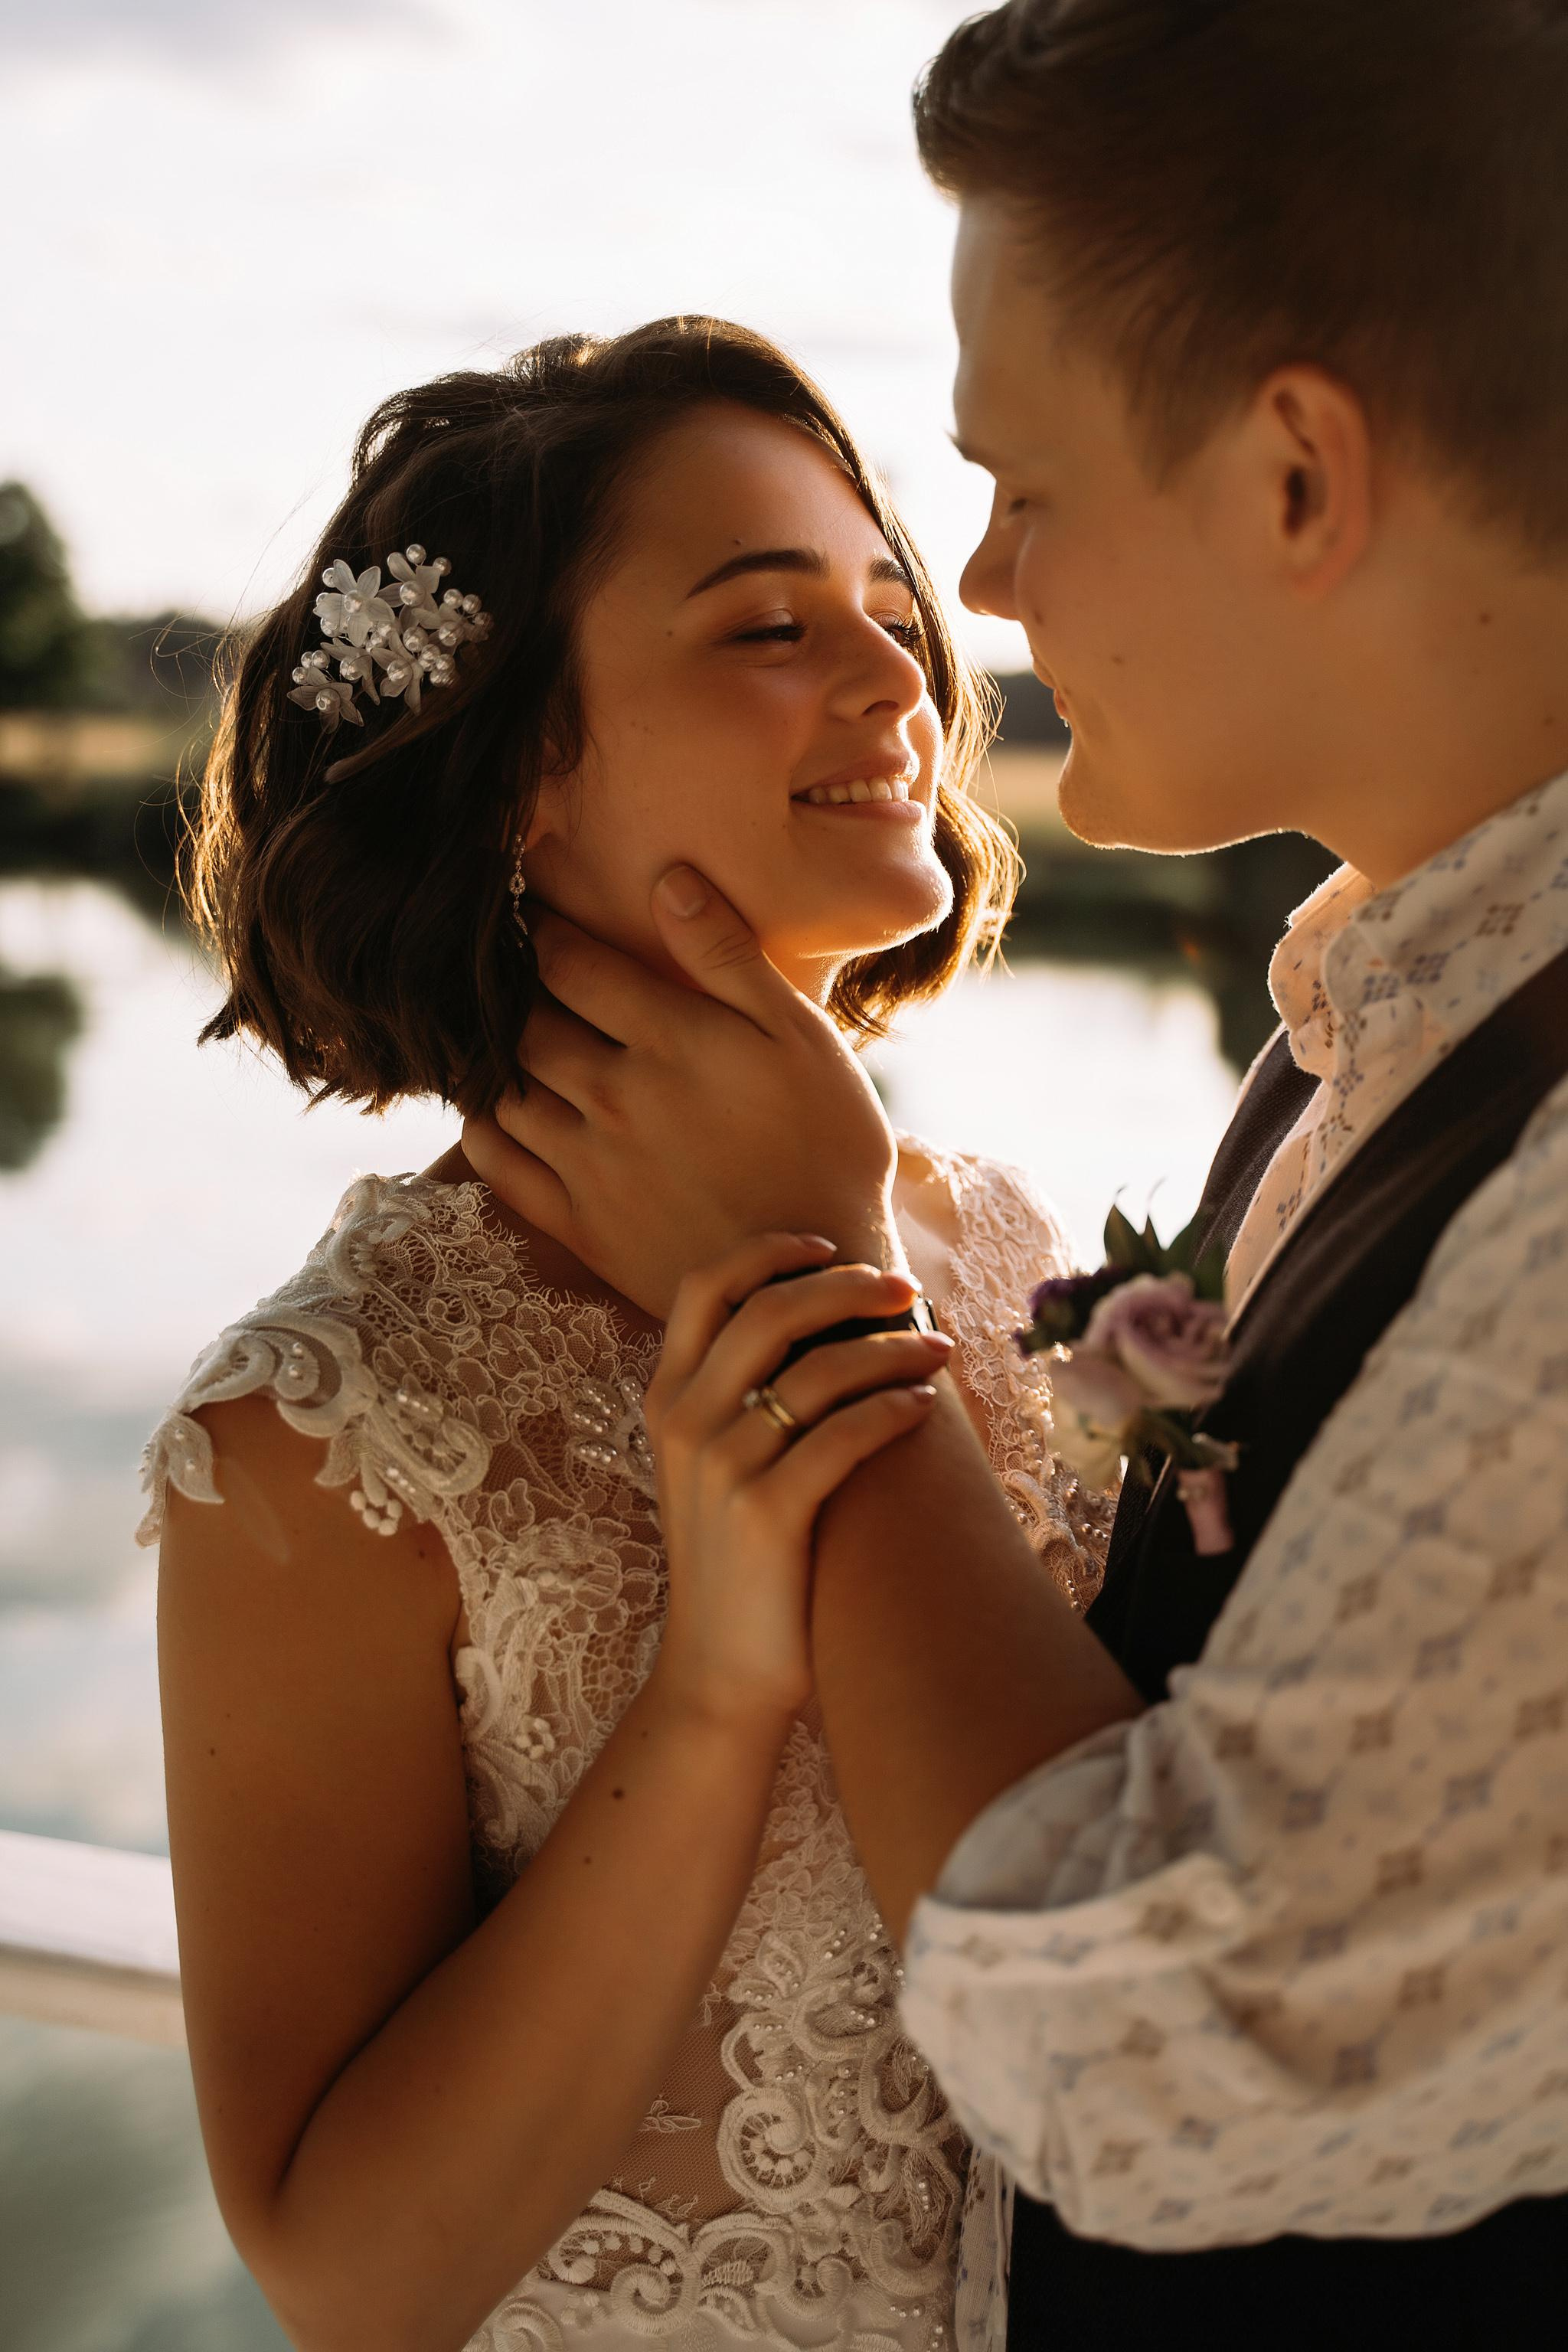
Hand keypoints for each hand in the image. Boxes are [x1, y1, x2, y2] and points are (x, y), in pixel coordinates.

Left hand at [460, 871, 902, 1316]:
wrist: (820, 1282)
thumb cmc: (827, 1148)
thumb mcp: (802, 1040)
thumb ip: (729, 958)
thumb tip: (668, 881)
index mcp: (671, 1040)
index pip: (571, 964)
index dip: (544, 928)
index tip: (532, 910)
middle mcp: (615, 1094)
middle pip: (525, 1021)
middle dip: (508, 986)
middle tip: (500, 967)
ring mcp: (590, 1162)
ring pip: (503, 1087)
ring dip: (488, 1053)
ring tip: (491, 1032)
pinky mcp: (579, 1224)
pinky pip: (498, 1163)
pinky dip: (482, 1127)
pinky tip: (492, 1108)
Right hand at [644, 1232, 952, 1725]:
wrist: (718, 1674)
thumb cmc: (738, 1562)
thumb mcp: (713, 1467)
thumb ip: (741, 1395)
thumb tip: (827, 1324)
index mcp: (666, 1398)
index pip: (705, 1286)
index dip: (769, 1252)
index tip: (829, 1246)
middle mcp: (684, 1422)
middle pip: (769, 1311)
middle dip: (847, 1288)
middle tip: (906, 1291)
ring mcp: (721, 1469)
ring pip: (817, 1371)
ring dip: (890, 1349)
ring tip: (939, 1350)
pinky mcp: (765, 1516)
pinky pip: (842, 1438)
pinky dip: (891, 1412)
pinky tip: (924, 1408)